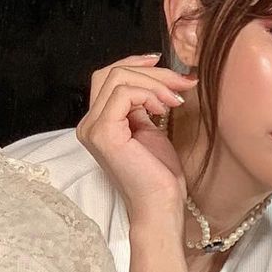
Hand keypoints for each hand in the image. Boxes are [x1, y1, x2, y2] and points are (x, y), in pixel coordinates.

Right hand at [76, 54, 197, 222]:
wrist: (161, 206)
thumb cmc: (159, 176)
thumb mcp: (150, 130)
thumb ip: (143, 105)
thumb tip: (156, 78)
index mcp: (99, 122)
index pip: (108, 77)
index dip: (136, 65)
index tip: (166, 66)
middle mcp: (89, 123)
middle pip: (111, 73)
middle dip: (151, 72)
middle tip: (181, 82)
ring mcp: (93, 128)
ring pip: (117, 78)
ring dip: (154, 83)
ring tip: (175, 100)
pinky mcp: (104, 133)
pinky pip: (123, 94)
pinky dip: (148, 94)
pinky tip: (165, 109)